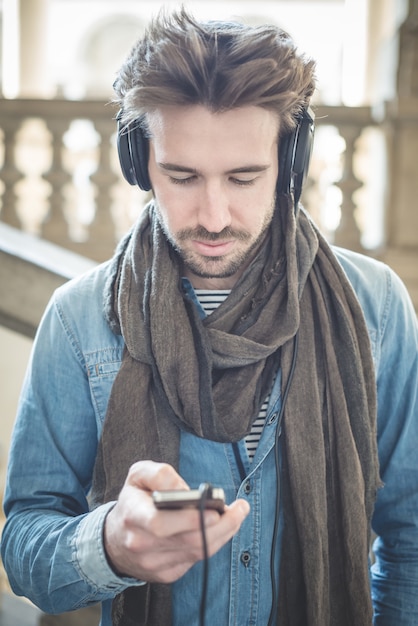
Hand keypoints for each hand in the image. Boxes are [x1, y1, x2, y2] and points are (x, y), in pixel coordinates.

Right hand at [103, 460, 249, 582]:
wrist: (115, 539)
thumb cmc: (133, 502)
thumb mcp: (137, 476)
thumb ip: (160, 474)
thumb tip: (185, 490)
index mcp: (134, 515)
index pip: (161, 523)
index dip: (190, 519)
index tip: (214, 510)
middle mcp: (142, 543)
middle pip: (188, 540)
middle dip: (221, 525)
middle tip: (239, 509)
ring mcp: (153, 563)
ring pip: (197, 551)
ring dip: (223, 533)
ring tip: (237, 515)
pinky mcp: (165, 574)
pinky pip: (195, 560)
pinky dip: (213, 543)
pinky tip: (222, 528)